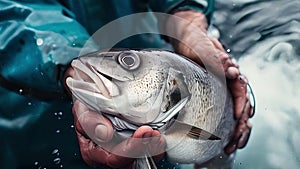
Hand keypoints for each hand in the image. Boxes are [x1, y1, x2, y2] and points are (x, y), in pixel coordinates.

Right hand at [71, 100, 165, 168]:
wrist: (94, 99)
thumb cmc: (87, 107)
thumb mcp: (82, 110)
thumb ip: (90, 121)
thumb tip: (105, 132)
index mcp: (93, 152)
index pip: (114, 159)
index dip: (131, 149)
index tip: (142, 132)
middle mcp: (108, 156)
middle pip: (130, 162)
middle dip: (145, 149)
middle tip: (154, 133)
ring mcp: (121, 153)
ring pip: (140, 160)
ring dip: (152, 148)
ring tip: (157, 135)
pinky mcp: (132, 147)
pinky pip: (146, 152)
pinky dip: (154, 145)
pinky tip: (158, 135)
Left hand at [166, 10, 253, 153]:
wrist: (188, 41)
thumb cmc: (197, 44)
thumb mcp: (207, 50)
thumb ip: (219, 61)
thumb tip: (234, 72)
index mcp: (231, 72)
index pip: (241, 91)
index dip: (242, 104)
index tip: (238, 117)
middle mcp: (229, 82)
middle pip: (241, 105)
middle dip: (240, 125)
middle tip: (234, 140)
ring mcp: (222, 89)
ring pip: (235, 112)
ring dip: (235, 130)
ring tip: (231, 145)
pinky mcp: (214, 94)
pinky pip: (224, 111)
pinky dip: (226, 125)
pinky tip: (226, 137)